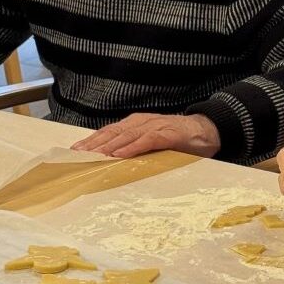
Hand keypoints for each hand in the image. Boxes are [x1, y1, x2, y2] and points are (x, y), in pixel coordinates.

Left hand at [72, 113, 220, 158]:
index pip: (110, 131)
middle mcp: (143, 122)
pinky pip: (148, 140)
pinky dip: (133, 147)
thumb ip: (137, 148)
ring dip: (109, 145)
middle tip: (78, 155)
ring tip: (94, 156)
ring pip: (127, 135)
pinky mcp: (169, 133)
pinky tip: (120, 154)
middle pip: (114, 132)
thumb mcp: (153, 142)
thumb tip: (114, 161)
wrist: (208, 130)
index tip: (76, 151)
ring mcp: (155, 126)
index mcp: (137, 124)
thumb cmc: (179, 140)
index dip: (92, 140)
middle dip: (95, 143)